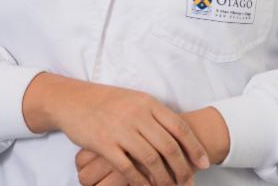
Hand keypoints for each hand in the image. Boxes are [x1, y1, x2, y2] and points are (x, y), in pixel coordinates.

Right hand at [23, 74, 208, 185]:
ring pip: (151, 160)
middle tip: (189, 181)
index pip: (179, 127)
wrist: (73, 100)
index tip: (204, 163)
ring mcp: (120, 129)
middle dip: (182, 168)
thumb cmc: (107, 101)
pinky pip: (128, 168)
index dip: (194, 147)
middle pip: (169, 147)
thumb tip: (179, 133)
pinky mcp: (104, 144)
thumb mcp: (135, 100)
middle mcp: (137, 115)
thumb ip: (155, 115)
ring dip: (164, 178)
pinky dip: (140, 181)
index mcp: (148, 103)